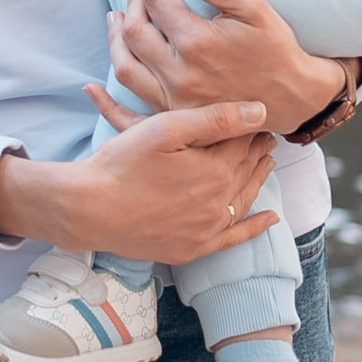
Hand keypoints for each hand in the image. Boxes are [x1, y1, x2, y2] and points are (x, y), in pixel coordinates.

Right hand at [0, 99, 279, 263]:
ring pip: (244, 200)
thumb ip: (216, 119)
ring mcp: (207, 230)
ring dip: (259, 180)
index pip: (243, 143)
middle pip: (246, 170)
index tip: (261, 118)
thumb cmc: (123, 164)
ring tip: (269, 163)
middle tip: (268, 137)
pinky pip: (233, 239)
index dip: (253, 128)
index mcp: (216, 171)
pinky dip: (254, 228)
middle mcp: (219, 204)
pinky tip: (270, 220)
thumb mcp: (166, 129)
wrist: (90, 209)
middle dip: (257, 151)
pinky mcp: (192, 248)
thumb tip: (261, 112)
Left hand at [112, 0, 354, 137]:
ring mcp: (174, 99)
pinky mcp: (173, 115)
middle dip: (131, 0)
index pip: (156, 0)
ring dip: (116, 36)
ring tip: (118, 14)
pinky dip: (117, 77)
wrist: (293, 96)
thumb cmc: (275, 47)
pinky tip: (110, 65)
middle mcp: (179, 74)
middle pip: (135, 30)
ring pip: (125, 65)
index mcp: (196, 42)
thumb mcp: (251, 6)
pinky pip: (131, 100)